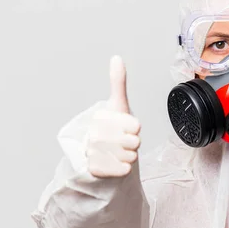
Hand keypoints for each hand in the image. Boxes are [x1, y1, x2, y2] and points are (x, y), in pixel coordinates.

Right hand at [86, 56, 140, 177]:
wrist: (96, 153)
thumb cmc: (110, 128)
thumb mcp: (117, 105)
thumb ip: (118, 82)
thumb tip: (116, 58)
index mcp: (100, 116)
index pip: (136, 126)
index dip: (135, 128)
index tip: (124, 127)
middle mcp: (94, 133)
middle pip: (135, 142)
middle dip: (133, 143)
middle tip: (121, 141)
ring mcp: (92, 152)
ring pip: (130, 156)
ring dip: (128, 156)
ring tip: (116, 151)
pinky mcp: (94, 169)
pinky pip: (123, 169)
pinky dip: (123, 168)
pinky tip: (113, 162)